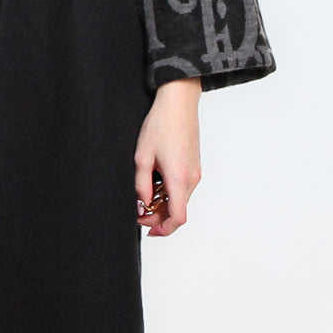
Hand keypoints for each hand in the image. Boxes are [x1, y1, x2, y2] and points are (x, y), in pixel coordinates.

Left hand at [134, 77, 200, 236]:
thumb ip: (141, 185)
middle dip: (158, 217)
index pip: (177, 218)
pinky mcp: (194, 165)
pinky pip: (183, 187)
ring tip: (143, 195)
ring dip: (163, 204)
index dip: (163, 230)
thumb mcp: (142, 156)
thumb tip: (142, 204)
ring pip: (181, 199)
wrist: (179, 102)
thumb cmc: (161, 124)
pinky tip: (155, 183)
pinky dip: (170, 192)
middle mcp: (192, 178)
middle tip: (137, 211)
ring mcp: (195, 172)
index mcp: (179, 179)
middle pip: (178, 211)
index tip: (147, 229)